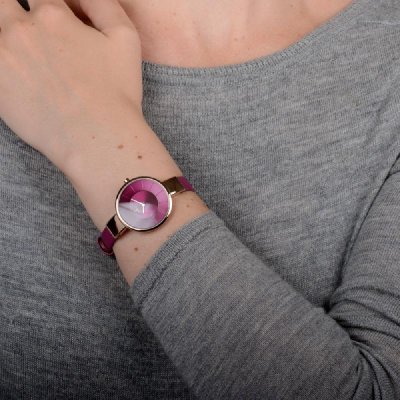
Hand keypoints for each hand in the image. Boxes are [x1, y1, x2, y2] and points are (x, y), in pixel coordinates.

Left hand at [0, 0, 142, 171]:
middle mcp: (22, 31)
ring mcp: (3, 58)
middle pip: (4, 4)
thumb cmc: (116, 93)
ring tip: (25, 56)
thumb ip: (103, 3)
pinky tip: (18, 74)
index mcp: (53, 16)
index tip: (51, 19)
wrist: (97, 138)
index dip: (46, 6)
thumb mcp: (126, 37)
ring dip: (7, 37)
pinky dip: (3, 62)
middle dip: (13, 11)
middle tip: (31, 36)